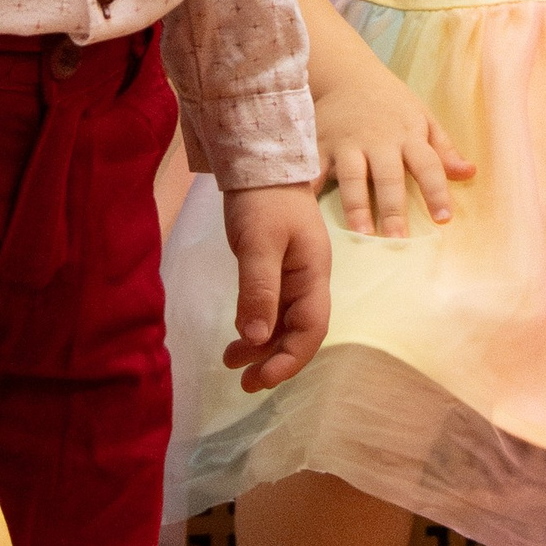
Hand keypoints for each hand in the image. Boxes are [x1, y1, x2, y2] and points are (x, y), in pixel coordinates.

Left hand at [222, 182, 329, 391]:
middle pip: (299, 332)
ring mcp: (292, 276)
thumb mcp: (259, 243)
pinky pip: (270, 309)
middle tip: (244, 383)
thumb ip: (259, 288)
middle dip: (275, 360)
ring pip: (283, 324)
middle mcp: (307, 281)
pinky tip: (237, 339)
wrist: (259, 163)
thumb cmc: (262, 200)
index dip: (290, 359)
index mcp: (313, 274)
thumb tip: (257, 337)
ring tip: (232, 364)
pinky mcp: (274, 271)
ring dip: (262, 347)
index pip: (311, 329)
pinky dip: (256, 328)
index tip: (261, 379)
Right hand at [314, 40, 474, 238]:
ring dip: (356, 206)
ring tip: (361, 234)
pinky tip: (308, 211)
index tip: (443, 219)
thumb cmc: (392, 103)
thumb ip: (443, 149)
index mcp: (408, 135)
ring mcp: (348, 142)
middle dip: (393, 209)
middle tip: (397, 240)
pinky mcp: (320, 143)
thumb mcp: (423, 118)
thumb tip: (470, 173)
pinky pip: (315, 169)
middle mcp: (378, 140)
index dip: (437, 192)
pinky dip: (311, 188)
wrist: (348, 74)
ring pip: (353, 176)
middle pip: (388, 177)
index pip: (428, 165)